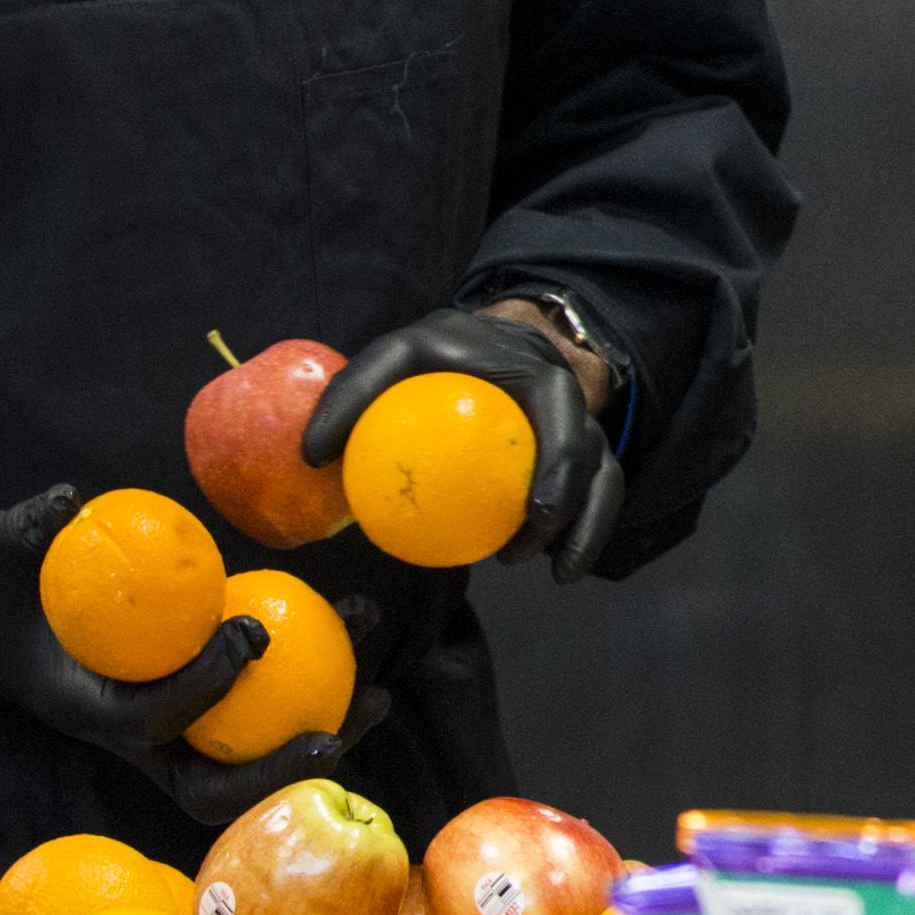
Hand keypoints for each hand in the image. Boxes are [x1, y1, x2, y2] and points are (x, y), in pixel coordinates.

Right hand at [0, 488, 393, 823]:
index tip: (249, 632)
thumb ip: (24, 532)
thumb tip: (65, 503)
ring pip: (247, 759)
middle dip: (273, 772)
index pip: (153, 721)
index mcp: (85, 709)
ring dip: (317, 736)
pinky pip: (261, 709)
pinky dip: (314, 680)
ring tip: (376, 696)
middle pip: (209, 786)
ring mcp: (168, 727)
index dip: (205, 688)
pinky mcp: (197, 704)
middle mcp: (132, 735)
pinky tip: (359, 627)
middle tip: (334, 733)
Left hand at [304, 305, 622, 581]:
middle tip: (539, 535)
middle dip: (575, 493)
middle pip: (586, 442)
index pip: (551, 401)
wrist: (489, 343)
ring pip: (602, 472)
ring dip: (586, 522)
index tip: (535, 508)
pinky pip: (595, 492)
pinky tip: (557, 569)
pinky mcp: (581, 448)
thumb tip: (312, 455)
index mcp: (527, 365)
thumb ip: (353, 393)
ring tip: (554, 571)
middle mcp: (563, 390)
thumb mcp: (394, 359)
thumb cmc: (433, 360)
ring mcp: (578, 419)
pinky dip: (582, 532)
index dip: (555, 455)